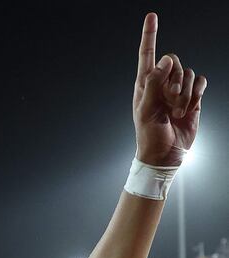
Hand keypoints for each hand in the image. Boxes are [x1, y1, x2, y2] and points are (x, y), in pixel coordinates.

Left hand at [133, 13, 206, 166]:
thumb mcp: (146, 111)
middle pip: (174, 61)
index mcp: (144, 83)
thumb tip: (164, 60)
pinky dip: (197, 93)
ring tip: (175, 111)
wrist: (165, 153)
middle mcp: (161, 83)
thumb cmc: (149, 135)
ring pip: (188, 73)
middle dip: (174, 80)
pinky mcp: (193, 97)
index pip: (146, 54)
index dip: (150, 34)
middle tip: (169, 101)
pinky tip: (188, 108)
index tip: (152, 16)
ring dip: (185, 93)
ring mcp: (177, 89)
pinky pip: (201, 81)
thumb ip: (154, 84)